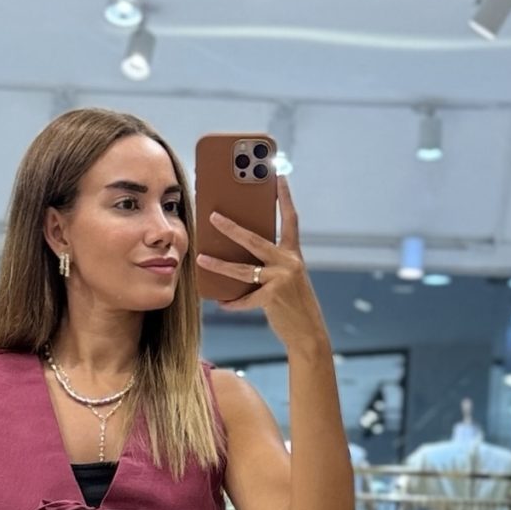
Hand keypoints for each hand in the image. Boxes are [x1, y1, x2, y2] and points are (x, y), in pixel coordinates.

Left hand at [196, 179, 328, 354]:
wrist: (309, 333)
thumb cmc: (294, 304)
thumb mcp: (288, 279)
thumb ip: (271, 265)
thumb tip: (240, 256)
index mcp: (294, 254)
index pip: (290, 219)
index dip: (284, 197)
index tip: (277, 176)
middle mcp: (289, 263)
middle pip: (254, 240)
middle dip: (231, 228)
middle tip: (213, 216)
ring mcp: (281, 280)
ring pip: (242, 269)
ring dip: (219, 265)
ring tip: (201, 259)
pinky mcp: (273, 298)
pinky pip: (245, 299)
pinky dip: (233, 303)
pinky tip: (222, 303)